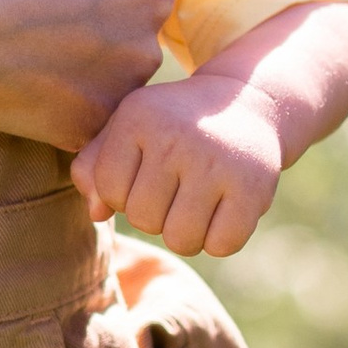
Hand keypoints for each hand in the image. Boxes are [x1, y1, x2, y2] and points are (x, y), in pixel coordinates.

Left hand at [72, 65, 283, 256]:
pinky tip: (223, 212)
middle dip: (156, 216)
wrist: (248, 103)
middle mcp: (177, 136)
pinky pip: (221, 245)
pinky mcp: (253, 186)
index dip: (124, 193)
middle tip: (175, 191)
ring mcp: (217, 161)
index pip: (109, 190)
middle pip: (144, 219)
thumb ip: (95, 165)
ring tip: (196, 205)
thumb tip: (96, 214)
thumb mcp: (129, 128)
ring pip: (181, 239)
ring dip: (186, 234)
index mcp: (138, 117)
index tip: (145, 175)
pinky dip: (219, 240)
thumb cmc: (174, 124)